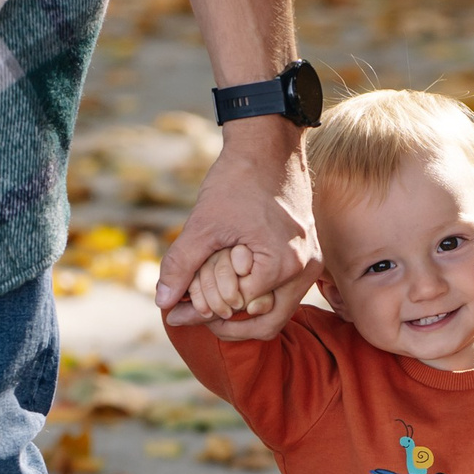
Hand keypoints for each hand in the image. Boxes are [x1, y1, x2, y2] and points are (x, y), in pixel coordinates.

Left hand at [157, 117, 316, 341]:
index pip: (239, 308)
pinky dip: (256, 295)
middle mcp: (304, 269)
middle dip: (228, 326)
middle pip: (267, 323)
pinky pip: (283, 292)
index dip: (205, 313)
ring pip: (277, 310)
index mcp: (282, 264)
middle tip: (195, 320)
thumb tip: (162, 303)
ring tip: (208, 306)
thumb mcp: (202, 224)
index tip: (176, 313)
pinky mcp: (307, 255)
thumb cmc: (237, 181)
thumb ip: (180, 266)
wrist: (268, 147)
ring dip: (243, 312)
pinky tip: (228, 286)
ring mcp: (310, 263)